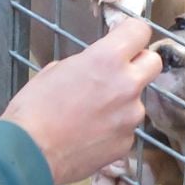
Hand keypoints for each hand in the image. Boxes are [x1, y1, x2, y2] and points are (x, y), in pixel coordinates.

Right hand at [1, 18, 161, 184]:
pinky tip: (89, 135)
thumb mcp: (53, 71)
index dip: (130, 33)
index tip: (121, 39)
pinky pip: (125, 127)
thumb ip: (82, 64)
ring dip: (121, 101)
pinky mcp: (127, 142)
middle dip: (139, 63)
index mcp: (106, 59)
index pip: (139, 31)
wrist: (30, 154)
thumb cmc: (33, 107)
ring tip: (90, 115)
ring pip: (136, 100)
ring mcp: (131, 116)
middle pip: (154, 62)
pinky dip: (112, 128)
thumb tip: (91, 70)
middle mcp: (127, 85)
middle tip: (117, 72)